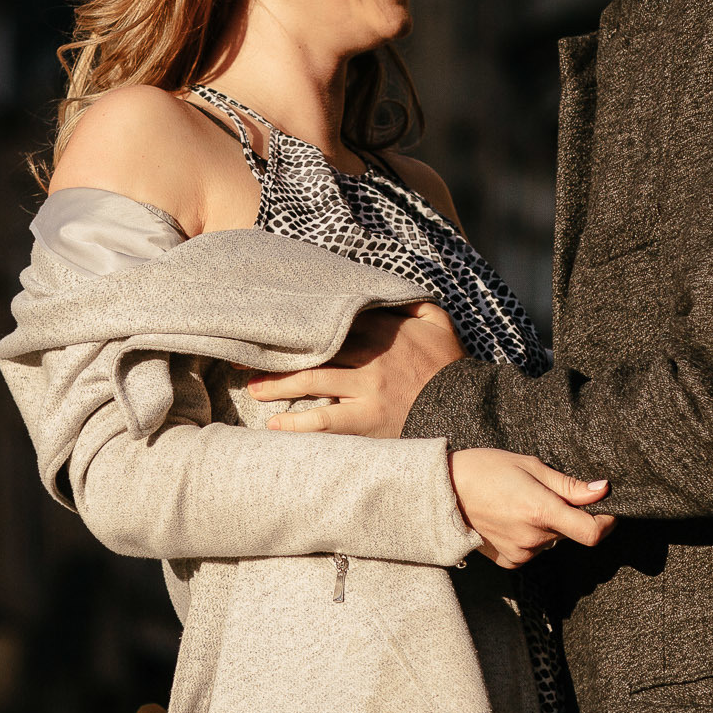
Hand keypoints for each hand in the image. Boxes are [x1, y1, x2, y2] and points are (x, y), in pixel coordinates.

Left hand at [251, 302, 463, 436]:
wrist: (469, 408)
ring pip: (312, 381)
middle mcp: (369, 356)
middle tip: (244, 357)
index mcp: (380, 330)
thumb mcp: (438, 321)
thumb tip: (387, 286)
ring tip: (253, 388)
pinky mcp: (368, 420)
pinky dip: (297, 424)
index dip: (296, 324)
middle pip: (312, 350)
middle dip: (275, 354)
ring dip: (277, 385)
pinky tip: (274, 426)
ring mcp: (367, 389)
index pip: (329, 322)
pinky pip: (325, 421)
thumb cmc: (449, 366)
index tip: (270, 325)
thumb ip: (412, 300)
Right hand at [449, 450, 613, 566]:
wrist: (444, 491)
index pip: (592, 532)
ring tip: (519, 503)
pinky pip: (533, 551)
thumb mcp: (530, 466)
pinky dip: (530, 537)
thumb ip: (568, 484)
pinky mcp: (509, 562)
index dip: (607, 523)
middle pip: (570, 532)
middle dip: (568, 516)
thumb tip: (602, 489)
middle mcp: (533, 538)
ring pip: (551, 541)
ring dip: (547, 526)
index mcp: (540, 510)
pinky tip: (510, 519)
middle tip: (543, 493)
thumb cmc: (486, 469)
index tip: (608, 511)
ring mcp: (520, 553)